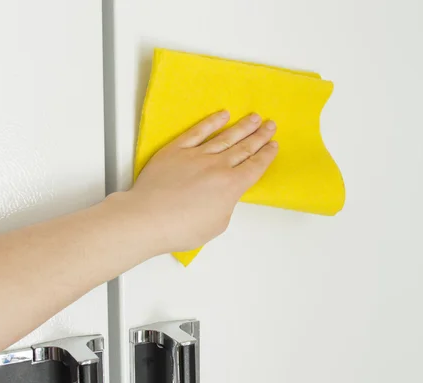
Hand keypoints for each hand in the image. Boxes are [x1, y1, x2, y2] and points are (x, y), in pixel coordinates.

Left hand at [112, 110, 278, 253]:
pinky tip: (223, 115)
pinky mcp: (176, 150)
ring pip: (225, 137)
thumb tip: (225, 194)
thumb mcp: (217, 224)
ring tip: (254, 117)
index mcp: (231, 186)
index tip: (273, 145)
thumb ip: (227, 204)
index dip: (266, 155)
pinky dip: (212, 122)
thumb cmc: (181, 228)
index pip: (255, 166)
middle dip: (259, 136)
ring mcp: (196, 155)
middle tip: (270, 125)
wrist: (148, 218)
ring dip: (242, 126)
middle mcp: (218, 167)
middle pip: (244, 148)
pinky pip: (198, 131)